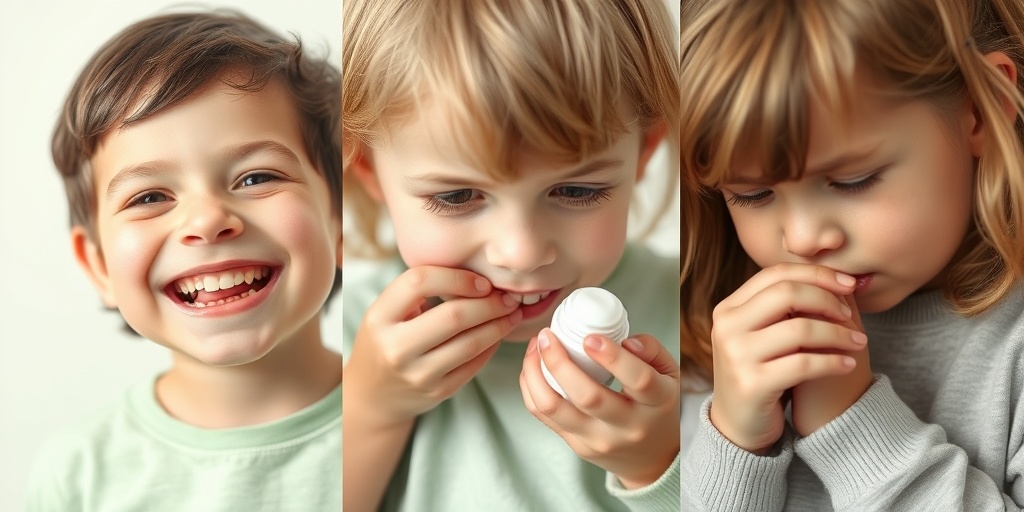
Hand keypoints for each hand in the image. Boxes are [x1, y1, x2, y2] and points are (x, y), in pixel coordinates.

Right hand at [346, 266, 522, 427]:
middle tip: (508, 297)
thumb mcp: (387, 311)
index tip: (481, 281)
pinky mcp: (437, 392)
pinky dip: (492, 345)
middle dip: (490, 303)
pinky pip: (474, 364)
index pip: (419, 282)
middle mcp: (395, 347)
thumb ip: (419, 291)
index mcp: (379, 317)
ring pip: (470, 343)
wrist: (373, 392)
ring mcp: (417, 374)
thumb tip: (477, 277)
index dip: (457, 277)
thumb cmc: (386, 339)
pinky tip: (499, 333)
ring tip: (512, 313)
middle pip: (454, 316)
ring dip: (499, 325)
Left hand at [520, 329, 679, 488]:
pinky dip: (532, 389)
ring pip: (555, 408)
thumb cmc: (658, 408)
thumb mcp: (670, 374)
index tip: (590, 337)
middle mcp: (628, 426)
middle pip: (588, 397)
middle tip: (546, 336)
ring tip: (534, 348)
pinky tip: (532, 368)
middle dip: (559, 362)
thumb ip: (651, 350)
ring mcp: (600, 440)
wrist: (652, 458)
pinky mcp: (579, 446)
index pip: (639, 380)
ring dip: (535, 375)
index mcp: (657, 402)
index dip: (613, 357)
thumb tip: (626, 341)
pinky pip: (546, 417)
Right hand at [708, 263, 864, 453]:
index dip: (816, 273)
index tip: (848, 283)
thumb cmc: (761, 372)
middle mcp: (726, 327)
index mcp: (728, 308)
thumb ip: (784, 307)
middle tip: (850, 316)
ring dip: (838, 333)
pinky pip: (804, 364)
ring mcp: (736, 356)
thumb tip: (835, 277)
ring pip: (800, 329)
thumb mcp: (763, 334)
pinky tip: (848, 364)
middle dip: (827, 300)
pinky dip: (833, 361)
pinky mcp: (752, 384)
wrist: (738, 424)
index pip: (775, 274)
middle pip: (786, 293)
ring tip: (859, 342)